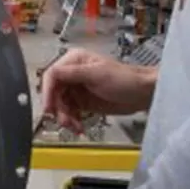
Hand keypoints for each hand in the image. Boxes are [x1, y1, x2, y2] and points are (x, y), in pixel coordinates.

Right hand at [40, 47, 156, 129]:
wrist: (142, 94)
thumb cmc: (125, 79)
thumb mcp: (96, 74)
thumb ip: (71, 73)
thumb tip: (50, 74)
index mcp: (74, 61)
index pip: (52, 76)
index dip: (47, 92)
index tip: (49, 108)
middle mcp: (72, 74)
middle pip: (54, 93)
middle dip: (59, 109)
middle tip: (65, 121)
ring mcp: (77, 88)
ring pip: (60, 105)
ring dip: (65, 118)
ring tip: (75, 126)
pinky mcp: (82, 102)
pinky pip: (70, 113)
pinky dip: (72, 121)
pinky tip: (79, 127)